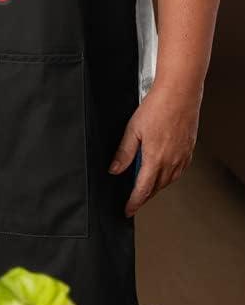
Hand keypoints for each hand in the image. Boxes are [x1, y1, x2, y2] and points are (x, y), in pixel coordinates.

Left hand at [109, 82, 199, 216]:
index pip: (143, 190)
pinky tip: (163, 172)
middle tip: (133, 200)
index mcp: (155, 159)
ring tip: (145, 187)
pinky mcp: (189, 151)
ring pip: (168, 181)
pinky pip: (178, 172)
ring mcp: (182, 158)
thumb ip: (124, 153)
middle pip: (156, 188)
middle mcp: (172, 162)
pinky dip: (168, 177)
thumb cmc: (157, 108)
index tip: (127, 210)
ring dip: (156, 187)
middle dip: (144, 196)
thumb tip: (115, 169)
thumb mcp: (133, 129)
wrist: (180, 94)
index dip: (134, 202)